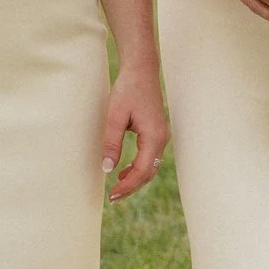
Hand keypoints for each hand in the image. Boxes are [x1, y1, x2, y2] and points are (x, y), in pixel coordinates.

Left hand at [100, 55, 169, 196]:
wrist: (140, 70)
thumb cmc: (127, 90)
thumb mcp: (114, 116)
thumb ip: (111, 143)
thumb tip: (107, 169)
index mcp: (154, 137)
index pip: (142, 171)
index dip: (128, 186)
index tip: (112, 195)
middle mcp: (161, 139)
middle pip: (149, 173)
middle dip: (132, 187)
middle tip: (113, 198)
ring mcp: (160, 136)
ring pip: (150, 166)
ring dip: (135, 179)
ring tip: (117, 188)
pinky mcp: (156, 132)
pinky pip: (149, 156)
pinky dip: (138, 167)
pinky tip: (123, 170)